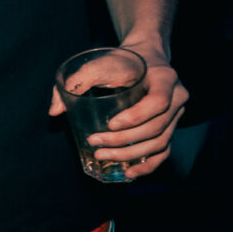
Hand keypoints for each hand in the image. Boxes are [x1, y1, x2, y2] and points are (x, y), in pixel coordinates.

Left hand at [48, 52, 187, 178]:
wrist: (143, 58)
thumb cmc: (121, 62)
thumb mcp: (100, 63)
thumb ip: (77, 81)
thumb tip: (55, 111)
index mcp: (165, 78)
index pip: (158, 102)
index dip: (136, 117)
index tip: (110, 124)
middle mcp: (177, 98)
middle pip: (156, 127)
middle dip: (125, 140)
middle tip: (96, 144)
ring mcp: (176, 115)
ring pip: (160, 142)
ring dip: (132, 155)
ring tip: (103, 156)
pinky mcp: (170, 128)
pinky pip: (164, 151)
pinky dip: (148, 165)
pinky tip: (129, 173)